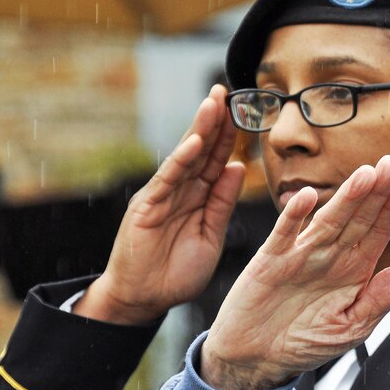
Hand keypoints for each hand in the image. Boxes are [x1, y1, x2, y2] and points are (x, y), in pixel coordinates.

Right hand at [75, 85, 245, 324]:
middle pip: (202, 150)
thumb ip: (223, 202)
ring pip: (186, 157)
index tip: (244, 110)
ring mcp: (163, 195)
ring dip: (200, 129)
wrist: (144, 300)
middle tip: (226, 89)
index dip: (230, 136)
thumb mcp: (212, 235)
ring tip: (213, 103)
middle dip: (215, 120)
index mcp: (199, 197)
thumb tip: (240, 167)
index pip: (218, 160)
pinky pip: (168, 180)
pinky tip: (194, 142)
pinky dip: (181, 160)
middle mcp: (181, 190)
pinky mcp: (147, 207)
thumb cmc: (178, 271)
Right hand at [201, 155, 389, 389]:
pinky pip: (284, 234)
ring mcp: (301, 254)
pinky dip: (294, 216)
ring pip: (327, 219)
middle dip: (375, 192)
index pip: (378, 232)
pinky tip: (307, 198)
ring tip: (365, 175)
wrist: (257, 359)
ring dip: (345, 197)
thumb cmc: (304, 342)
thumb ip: (380, 299)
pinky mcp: (270, 260)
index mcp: (354, 269)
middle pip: (357, 218)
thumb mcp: (351, 327)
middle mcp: (330, 255)